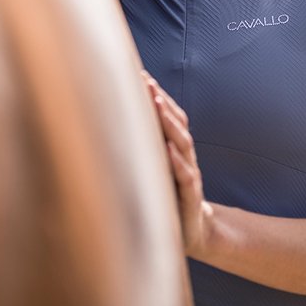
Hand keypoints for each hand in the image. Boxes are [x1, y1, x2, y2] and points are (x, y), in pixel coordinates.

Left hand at [142, 71, 211, 257]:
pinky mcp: (191, 198)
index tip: (138, 74)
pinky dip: (178, 162)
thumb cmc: (169, 196)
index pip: (169, 115)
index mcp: (175, 148)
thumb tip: (111, 128)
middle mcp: (184, 156)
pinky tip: (169, 151)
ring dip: (170, 122)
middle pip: (177, 122)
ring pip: (183, 143)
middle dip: (161, 100)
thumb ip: (143, 149)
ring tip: (157, 103)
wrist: (194, 231)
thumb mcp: (155, 170)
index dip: (156, 94)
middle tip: (146, 80)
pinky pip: (187, 177)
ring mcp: (190, 175)